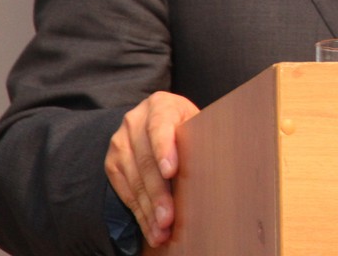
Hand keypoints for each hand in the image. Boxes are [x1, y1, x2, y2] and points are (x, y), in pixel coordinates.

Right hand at [105, 91, 199, 247]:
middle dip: (158, 193)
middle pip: (146, 161)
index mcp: (161, 105)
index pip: (160, 126)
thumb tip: (224, 160)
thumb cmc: (186, 125)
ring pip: (134, 180)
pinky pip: (124, 191)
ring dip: (148, 210)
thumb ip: (203, 135)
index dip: (165, 149)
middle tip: (168, 218)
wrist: (155, 121)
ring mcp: (120, 142)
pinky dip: (139, 212)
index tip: (171, 171)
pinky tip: (150, 227)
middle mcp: (135, 121)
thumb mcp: (196, 122)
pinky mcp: (112, 163)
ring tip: (161, 231)